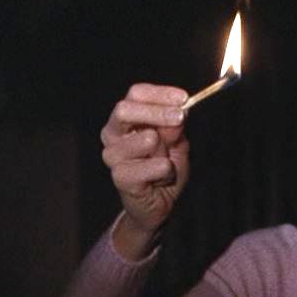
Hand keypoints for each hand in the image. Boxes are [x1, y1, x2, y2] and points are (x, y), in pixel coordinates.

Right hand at [100, 83, 189, 237]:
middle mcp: (112, 134)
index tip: (184, 98)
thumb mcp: (175, 142)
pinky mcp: (120, 177)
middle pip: (125, 110)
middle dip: (157, 112)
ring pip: (145, 139)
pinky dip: (166, 170)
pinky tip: (162, 177)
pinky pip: (154, 166)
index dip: (160, 94)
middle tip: (180, 118)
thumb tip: (179, 112)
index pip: (136, 94)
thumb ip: (175, 127)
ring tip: (167, 161)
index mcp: (125, 119)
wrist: (158, 202)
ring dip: (166, 150)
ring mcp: (113, 156)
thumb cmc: (163, 167)